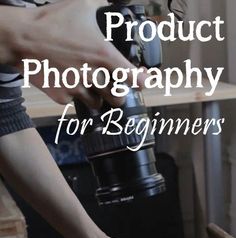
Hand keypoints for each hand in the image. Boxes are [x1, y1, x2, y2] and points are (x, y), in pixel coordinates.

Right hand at [15, 0, 146, 106]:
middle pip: (117, 98)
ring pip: (97, 104)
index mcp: (103, 55)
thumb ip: (102, 9)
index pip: (131, 76)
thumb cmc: (51, 21)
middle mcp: (93, 76)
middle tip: (115, 89)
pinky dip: (74, 95)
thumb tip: (110, 6)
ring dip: (98, 97)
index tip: (142, 82)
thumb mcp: (82, 6)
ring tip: (91, 87)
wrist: (22, 39)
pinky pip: (73, 102)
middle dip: (118, 95)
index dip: (141, 81)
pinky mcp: (61, 96)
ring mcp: (76, 88)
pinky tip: (67, 83)